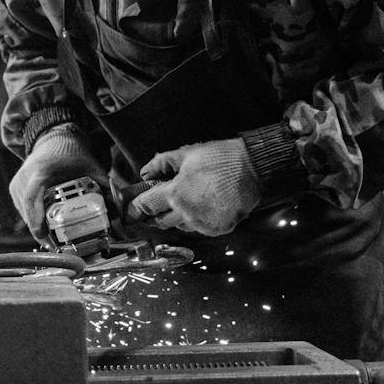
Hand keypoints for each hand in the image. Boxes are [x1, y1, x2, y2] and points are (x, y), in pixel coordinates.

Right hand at [9, 125, 105, 241]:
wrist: (53, 141)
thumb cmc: (70, 153)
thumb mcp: (90, 167)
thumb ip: (105, 186)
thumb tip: (120, 208)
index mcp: (41, 171)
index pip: (32, 196)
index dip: (35, 217)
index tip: (41, 234)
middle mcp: (25, 177)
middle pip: (28, 211)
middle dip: (42, 232)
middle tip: (58, 248)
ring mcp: (17, 184)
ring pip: (25, 214)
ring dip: (38, 229)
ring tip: (54, 244)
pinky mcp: (15, 189)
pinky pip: (23, 210)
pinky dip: (34, 221)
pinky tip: (47, 230)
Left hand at [127, 138, 260, 236]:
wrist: (253, 166)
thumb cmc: (220, 158)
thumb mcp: (186, 153)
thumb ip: (161, 163)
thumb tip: (145, 172)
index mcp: (176, 194)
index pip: (146, 206)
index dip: (136, 208)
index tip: (130, 211)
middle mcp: (187, 213)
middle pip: (161, 222)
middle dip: (155, 215)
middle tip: (156, 206)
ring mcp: (204, 224)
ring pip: (180, 227)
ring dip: (177, 218)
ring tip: (185, 201)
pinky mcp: (218, 229)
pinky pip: (200, 229)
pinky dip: (197, 221)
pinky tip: (202, 206)